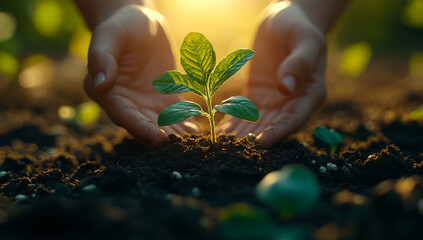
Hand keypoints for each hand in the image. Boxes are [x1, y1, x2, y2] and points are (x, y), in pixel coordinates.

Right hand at [84, 5, 197, 148]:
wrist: (139, 24)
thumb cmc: (120, 27)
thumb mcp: (109, 36)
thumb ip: (102, 59)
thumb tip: (100, 85)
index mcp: (108, 94)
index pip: (125, 117)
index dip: (142, 129)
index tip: (160, 140)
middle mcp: (127, 105)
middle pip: (146, 128)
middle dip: (165, 140)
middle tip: (185, 150)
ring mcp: (147, 105)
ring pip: (163, 126)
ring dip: (178, 138)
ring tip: (197, 147)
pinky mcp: (165, 100)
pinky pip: (177, 115)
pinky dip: (188, 125)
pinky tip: (202, 134)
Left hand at [218, 1, 326, 146]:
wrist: (285, 20)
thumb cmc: (300, 27)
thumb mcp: (305, 40)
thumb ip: (299, 63)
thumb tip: (287, 87)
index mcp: (310, 94)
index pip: (294, 118)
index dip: (278, 132)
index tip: (262, 142)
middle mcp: (292, 103)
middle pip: (273, 126)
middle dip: (254, 139)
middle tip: (234, 151)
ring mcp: (274, 102)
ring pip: (257, 124)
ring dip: (241, 135)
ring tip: (223, 147)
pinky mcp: (257, 96)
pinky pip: (244, 112)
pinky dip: (233, 123)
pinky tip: (219, 134)